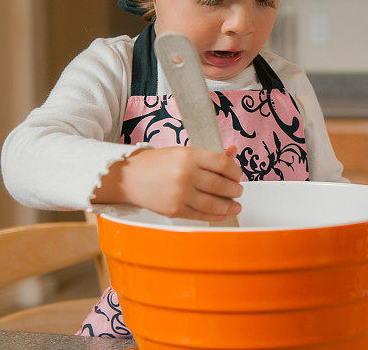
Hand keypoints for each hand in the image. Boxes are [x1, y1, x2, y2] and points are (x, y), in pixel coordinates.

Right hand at [96, 145, 243, 220]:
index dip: (236, 171)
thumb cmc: (158, 163)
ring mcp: (180, 194)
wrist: (129, 177)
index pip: (223, 164)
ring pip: (214, 203)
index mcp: (189, 156)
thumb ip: (209, 155)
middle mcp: (186, 175)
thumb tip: (233, 152)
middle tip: (238, 191)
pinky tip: (222, 213)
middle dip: (235, 190)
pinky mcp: (175, 210)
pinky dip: (215, 215)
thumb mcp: (183, 152)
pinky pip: (201, 215)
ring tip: (236, 205)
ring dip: (229, 205)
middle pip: (221, 185)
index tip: (238, 175)